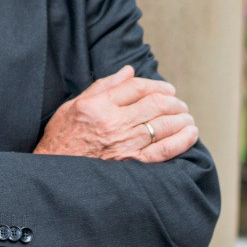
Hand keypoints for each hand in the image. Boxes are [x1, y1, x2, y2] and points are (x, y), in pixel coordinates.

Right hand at [34, 66, 197, 162]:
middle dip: (173, 101)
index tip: (167, 89)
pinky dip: (182, 140)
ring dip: (181, 118)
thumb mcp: (73, 105)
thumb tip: (129, 71)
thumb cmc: (61, 139)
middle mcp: (114, 123)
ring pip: (164, 124)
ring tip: (186, 116)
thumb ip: (103, 87)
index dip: (156, 85)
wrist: (55, 175)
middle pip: (155, 104)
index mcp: (98, 106)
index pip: (137, 87)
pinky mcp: (133, 164)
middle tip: (180, 104)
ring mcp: (125, 145)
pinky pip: (166, 150)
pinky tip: (191, 133)